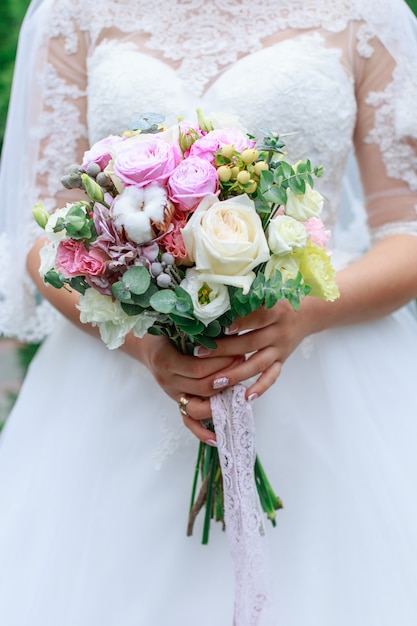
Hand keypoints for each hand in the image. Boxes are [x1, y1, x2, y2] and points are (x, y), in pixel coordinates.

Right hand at [124, 332, 244, 441]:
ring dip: (221, 401)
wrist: (147, 346)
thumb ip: (200, 331)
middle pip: (202, 387)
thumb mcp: (179, 327)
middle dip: (227, 377)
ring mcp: (173, 395)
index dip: (221, 363)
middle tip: (244, 364)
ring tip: (239, 389)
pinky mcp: (177, 403)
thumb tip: (230, 328)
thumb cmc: (167, 332)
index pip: (198, 368)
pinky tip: (218, 437)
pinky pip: (188, 422)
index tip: (239, 351)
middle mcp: (168, 381)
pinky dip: (202, 432)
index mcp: (166, 360)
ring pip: (197, 407)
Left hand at [195, 299, 310, 400]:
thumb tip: (219, 305)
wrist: (308, 315)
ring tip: (216, 380)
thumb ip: (249, 301)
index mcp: (277, 311)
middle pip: (251, 342)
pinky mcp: (282, 361)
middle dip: (225, 349)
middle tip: (201, 353)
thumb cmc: (280, 303)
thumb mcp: (269, 295)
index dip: (241, 323)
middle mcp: (279, 331)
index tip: (221, 328)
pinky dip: (260, 388)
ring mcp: (281, 349)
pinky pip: (272, 377)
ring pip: (258, 363)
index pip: (258, 317)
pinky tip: (246, 396)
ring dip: (237, 373)